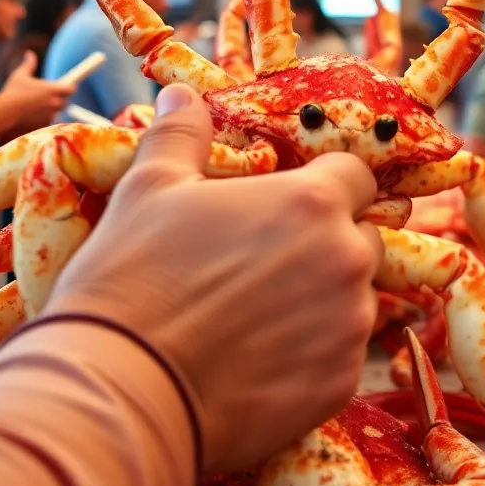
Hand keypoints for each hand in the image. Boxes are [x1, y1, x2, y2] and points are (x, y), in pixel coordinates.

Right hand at [0, 51, 74, 130]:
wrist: (4, 112)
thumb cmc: (12, 92)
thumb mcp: (20, 75)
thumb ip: (28, 64)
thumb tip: (29, 53)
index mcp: (52, 89)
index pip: (71, 89)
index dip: (69, 87)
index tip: (66, 86)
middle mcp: (55, 102)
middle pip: (66, 101)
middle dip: (60, 98)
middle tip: (49, 95)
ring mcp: (51, 115)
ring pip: (57, 111)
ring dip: (53, 108)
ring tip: (39, 105)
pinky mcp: (45, 124)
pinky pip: (50, 120)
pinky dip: (45, 117)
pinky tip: (35, 114)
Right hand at [45, 84, 382, 474]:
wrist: (121, 389)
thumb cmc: (131, 277)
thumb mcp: (149, 189)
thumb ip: (181, 135)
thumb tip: (182, 96)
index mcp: (312, 202)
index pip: (357, 176)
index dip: (329, 185)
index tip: (293, 203)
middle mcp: (345, 260)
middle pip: (362, 238)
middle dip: (327, 244)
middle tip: (266, 263)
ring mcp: (349, 327)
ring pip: (353, 301)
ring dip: (321, 302)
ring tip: (255, 317)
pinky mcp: (339, 384)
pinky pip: (340, 357)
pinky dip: (311, 355)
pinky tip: (258, 360)